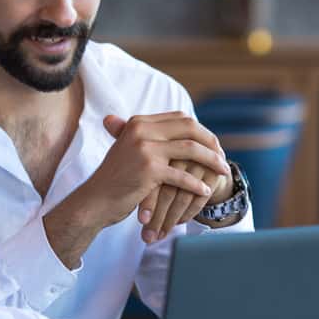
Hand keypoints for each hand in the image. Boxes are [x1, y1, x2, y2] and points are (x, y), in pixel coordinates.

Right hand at [43, 112, 228, 267]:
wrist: (96, 200)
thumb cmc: (115, 179)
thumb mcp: (129, 150)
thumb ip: (149, 138)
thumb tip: (179, 132)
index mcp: (139, 123)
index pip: (180, 118)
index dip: (201, 130)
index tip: (212, 144)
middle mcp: (141, 130)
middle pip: (189, 128)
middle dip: (210, 142)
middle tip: (223, 156)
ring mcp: (145, 149)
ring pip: (191, 149)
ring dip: (211, 161)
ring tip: (223, 171)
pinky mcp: (149, 170)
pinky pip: (182, 176)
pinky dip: (196, 184)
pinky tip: (205, 191)